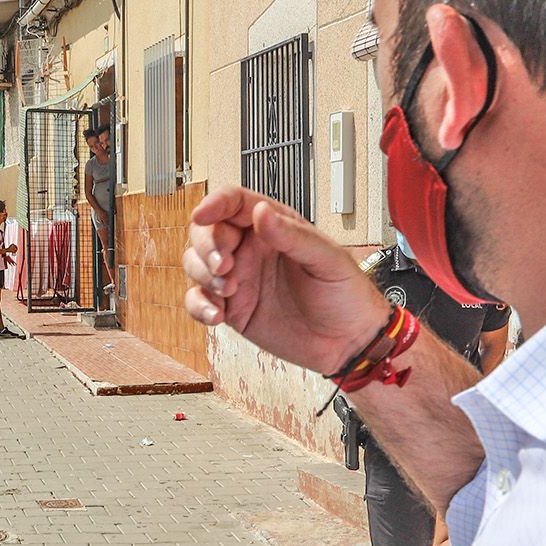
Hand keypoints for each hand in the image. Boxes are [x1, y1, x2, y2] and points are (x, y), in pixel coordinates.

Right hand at [183, 186, 387, 374]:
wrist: (349, 342)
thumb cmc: (346, 295)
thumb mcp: (327, 259)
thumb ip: (292, 235)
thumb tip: (261, 213)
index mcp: (274, 228)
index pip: (234, 203)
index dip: (215, 204)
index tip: (203, 214)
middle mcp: (251, 250)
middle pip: (207, 232)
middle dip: (206, 246)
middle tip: (223, 265)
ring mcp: (239, 279)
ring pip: (196, 264)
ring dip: (202, 275)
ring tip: (228, 290)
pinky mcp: (233, 309)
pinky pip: (198, 302)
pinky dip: (199, 307)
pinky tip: (216, 315)